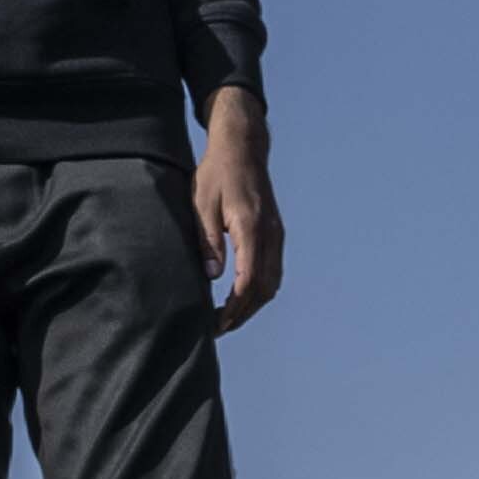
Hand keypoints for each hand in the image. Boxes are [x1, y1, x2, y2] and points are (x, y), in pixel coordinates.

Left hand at [190, 89, 286, 331]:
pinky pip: (273, 271)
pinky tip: (241, 298)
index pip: (248, 280)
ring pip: (272, 284)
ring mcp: (277, 235)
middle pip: (263, 289)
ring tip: (228, 318)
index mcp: (251, 227)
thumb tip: (212, 278)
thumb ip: (207, 240)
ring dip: (252, 305)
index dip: (233, 307)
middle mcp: (270, 234)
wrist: (243, 149)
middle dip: (242, 313)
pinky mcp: (276, 235)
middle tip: (217, 328)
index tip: (215, 323)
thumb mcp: (201, 204)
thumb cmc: (216, 174)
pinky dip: (259, 291)